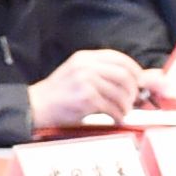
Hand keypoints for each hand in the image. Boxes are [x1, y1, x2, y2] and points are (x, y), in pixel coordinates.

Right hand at [27, 48, 152, 131]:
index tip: (139, 81)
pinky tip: (116, 118)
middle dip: (133, 90)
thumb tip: (133, 78)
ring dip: (126, 105)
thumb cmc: (58, 93)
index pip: (119, 58)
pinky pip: (111, 107)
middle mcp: (86, 66)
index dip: (135, 70)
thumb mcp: (77, 73)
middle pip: (124, 75)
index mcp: (85, 58)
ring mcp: (85, 81)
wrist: (36, 105)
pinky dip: (118, 115)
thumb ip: (100, 72)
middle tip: (133, 100)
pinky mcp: (86, 98)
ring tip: (123, 112)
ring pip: (120, 92)